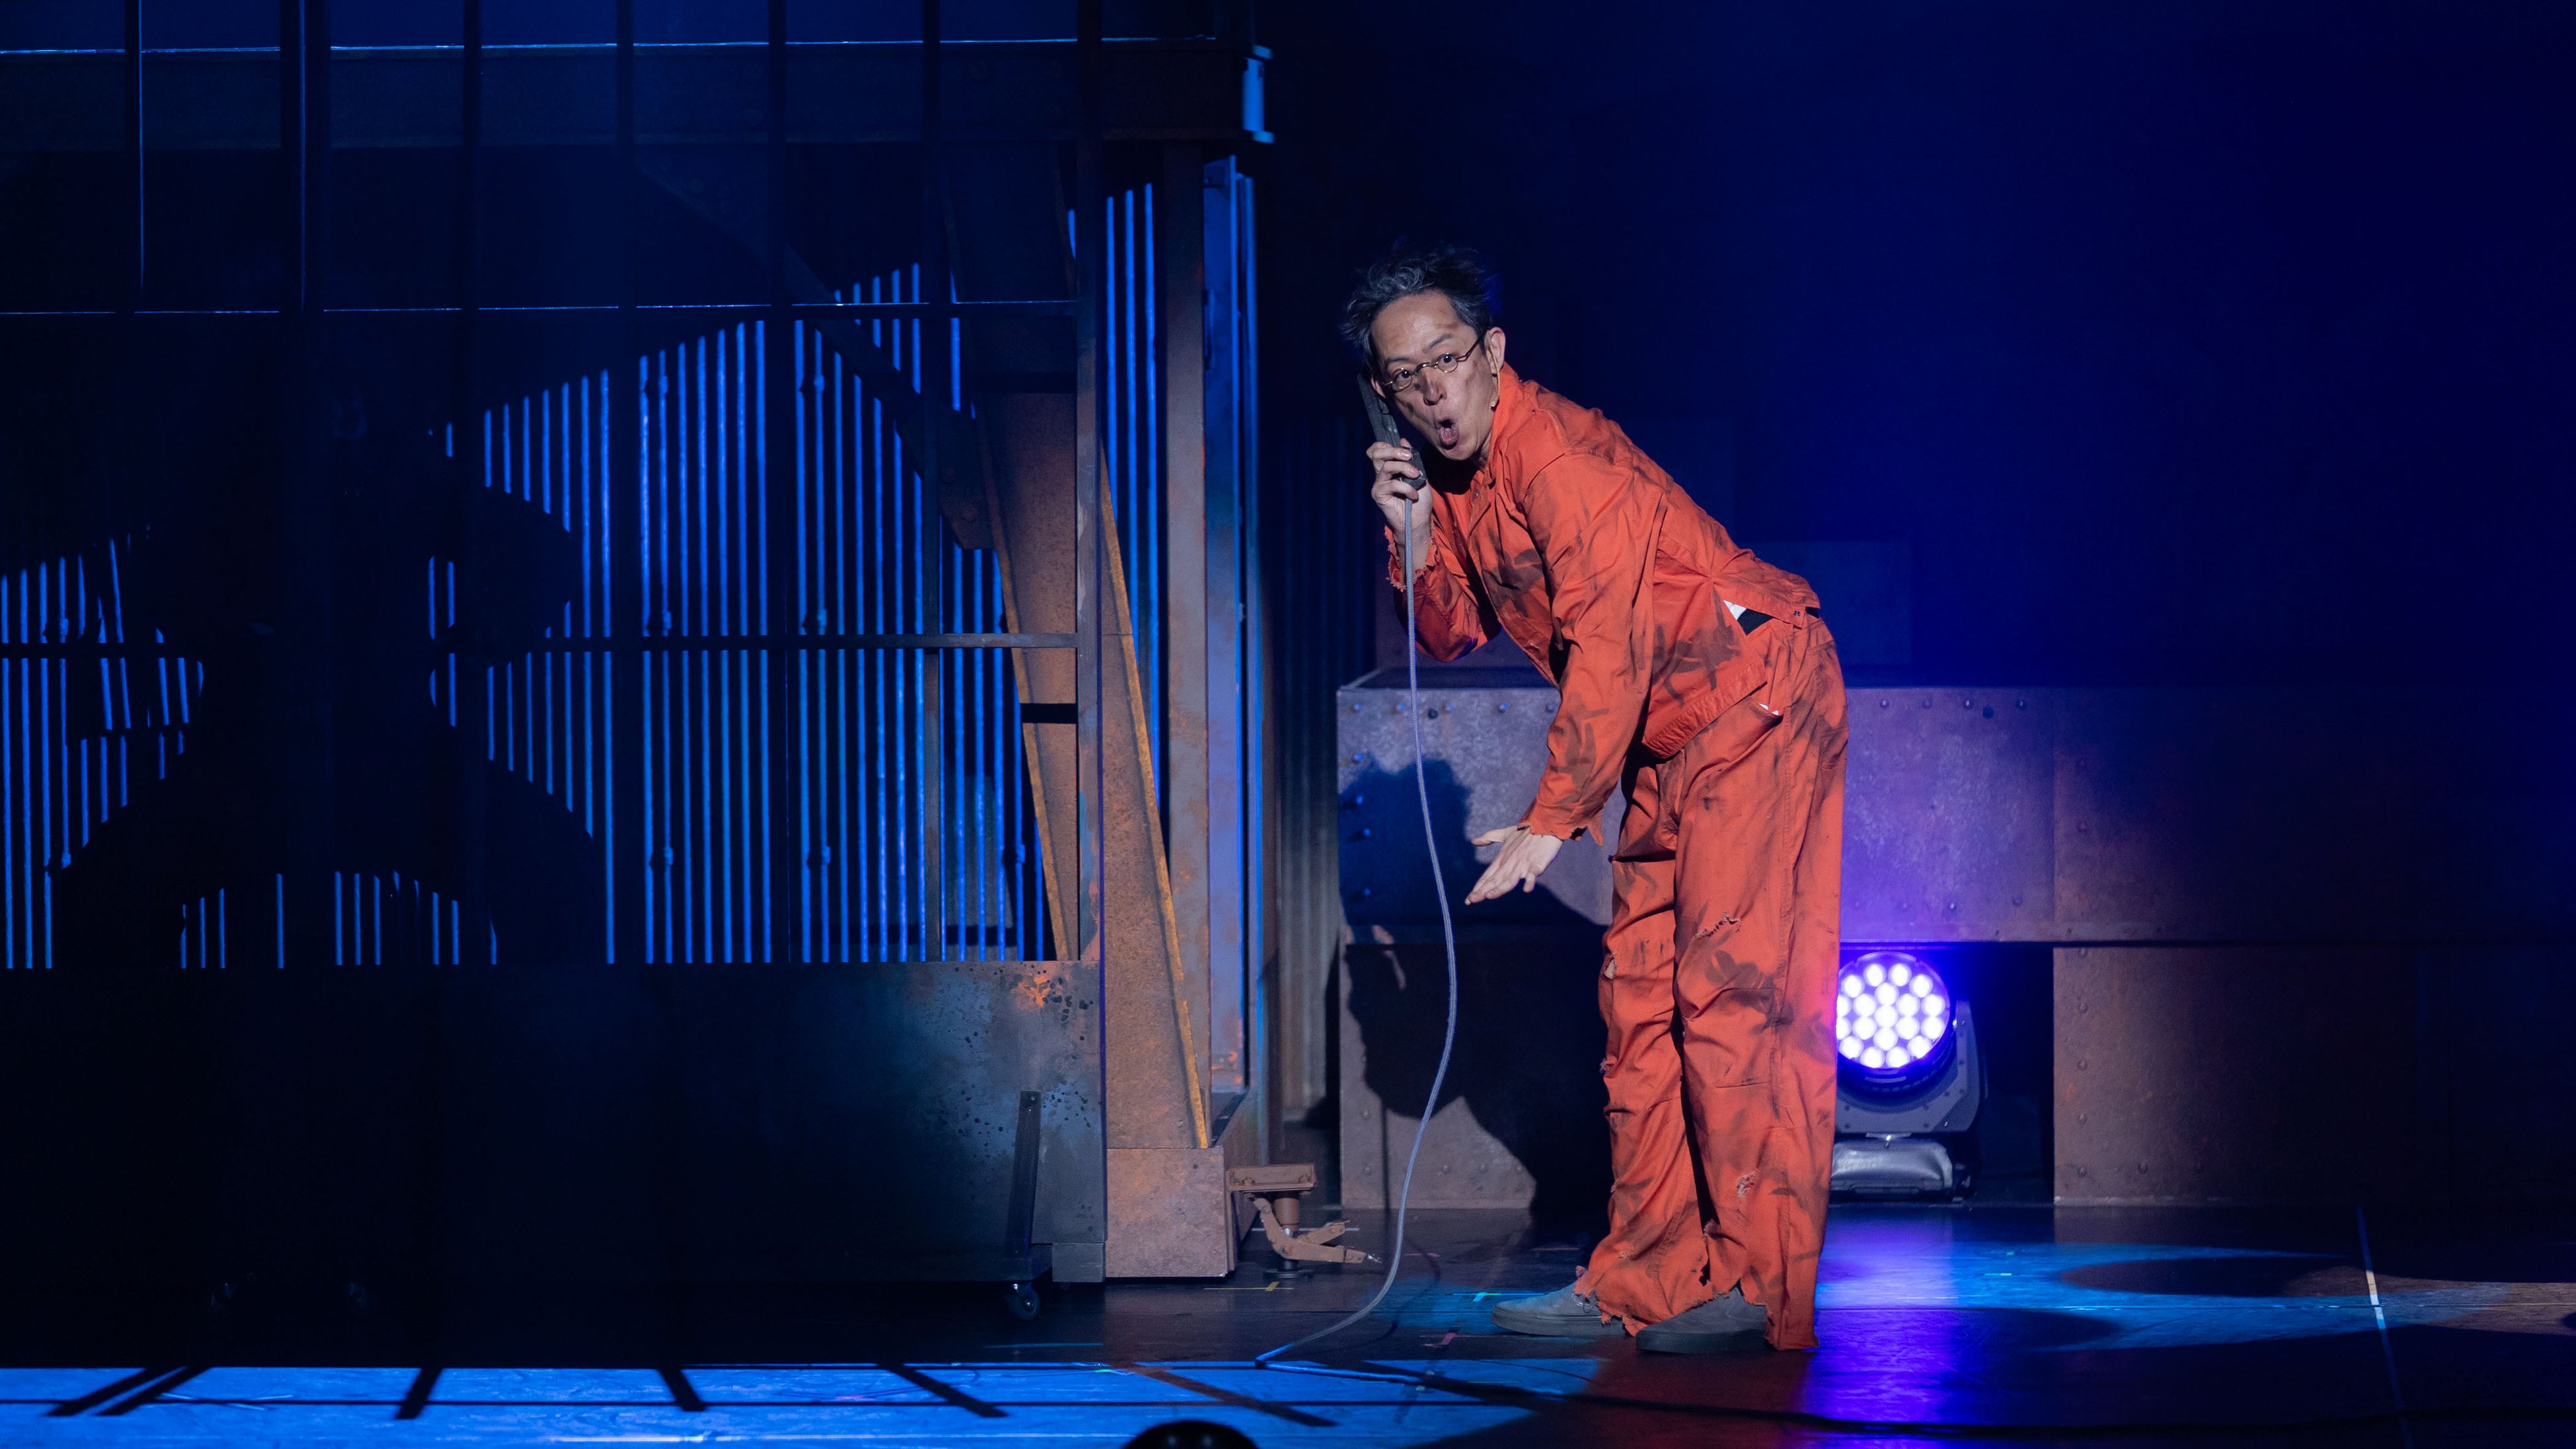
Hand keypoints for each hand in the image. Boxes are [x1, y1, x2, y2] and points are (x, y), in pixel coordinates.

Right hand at [1368, 440, 1434, 565]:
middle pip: (1378, 454)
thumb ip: (1412, 459)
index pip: (1377, 451)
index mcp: (1389, 468)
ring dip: (1404, 468)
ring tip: (1416, 476)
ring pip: (1386, 466)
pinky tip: (1413, 495)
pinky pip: (1391, 484)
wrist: (1419, 521)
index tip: (1402, 448)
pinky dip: (1406, 487)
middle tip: (1409, 457)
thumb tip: (1403, 440)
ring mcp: (1379, 485)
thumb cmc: (1419, 500)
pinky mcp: (1379, 495)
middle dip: (1394, 451)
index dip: (1384, 445)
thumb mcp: (1419, 475)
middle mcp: (1381, 475)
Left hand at [1464, 825, 1564, 903]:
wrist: (1544, 824)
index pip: (1487, 876)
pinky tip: (1526, 889)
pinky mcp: (1536, 863)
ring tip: (1489, 895)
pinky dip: (1530, 881)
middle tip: (1471, 900)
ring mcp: (1522, 864)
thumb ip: (1489, 837)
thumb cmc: (1525, 831)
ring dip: (1499, 888)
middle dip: (1482, 891)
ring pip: (1509, 880)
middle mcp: (1509, 863)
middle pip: (1494, 880)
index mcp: (1502, 859)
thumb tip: (1474, 841)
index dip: (1478, 887)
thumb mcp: (1505, 834)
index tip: (1468, 900)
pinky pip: (1532, 874)